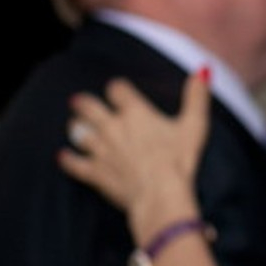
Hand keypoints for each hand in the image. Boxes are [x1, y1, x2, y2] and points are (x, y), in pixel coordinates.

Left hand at [58, 72, 208, 229]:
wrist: (160, 194)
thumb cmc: (180, 160)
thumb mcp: (194, 126)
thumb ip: (197, 97)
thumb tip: (203, 71)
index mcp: (136, 113)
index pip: (118, 90)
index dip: (118, 89)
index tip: (118, 90)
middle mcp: (113, 127)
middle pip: (89, 107)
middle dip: (84, 103)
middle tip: (78, 101)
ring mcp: (101, 150)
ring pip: (79, 132)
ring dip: (76, 127)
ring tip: (74, 124)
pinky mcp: (96, 173)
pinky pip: (75, 163)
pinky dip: (68, 159)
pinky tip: (63, 156)